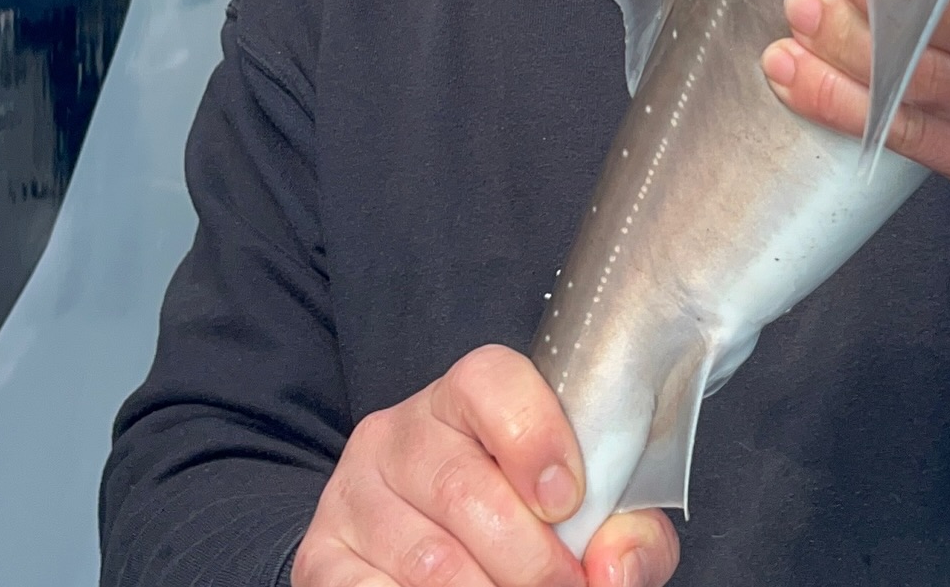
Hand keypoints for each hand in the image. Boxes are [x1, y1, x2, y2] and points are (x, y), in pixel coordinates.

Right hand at [293, 344, 678, 586]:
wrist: (430, 542)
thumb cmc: (528, 517)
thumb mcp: (590, 511)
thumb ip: (628, 529)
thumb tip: (614, 568)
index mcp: (465, 397)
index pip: (489, 380)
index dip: (534, 436)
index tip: (569, 500)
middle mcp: (399, 432)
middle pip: (463, 488)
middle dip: (529, 560)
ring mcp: (353, 494)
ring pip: (427, 559)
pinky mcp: (322, 558)